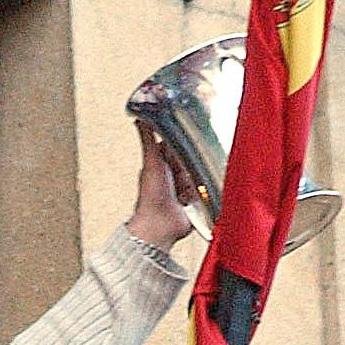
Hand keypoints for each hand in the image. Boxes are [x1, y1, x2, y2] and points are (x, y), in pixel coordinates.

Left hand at [124, 121, 197, 250]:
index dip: (181, 151)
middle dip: (189, 169)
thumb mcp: (151, 161)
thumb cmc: (151, 197)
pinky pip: (205, 192)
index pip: (179, 148)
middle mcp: (173, 176)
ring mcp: (184, 189)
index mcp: (162, 165)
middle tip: (179, 179)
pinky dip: (200, 195)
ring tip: (182, 193)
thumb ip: (148, 140)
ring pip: (199, 177)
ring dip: (194, 184)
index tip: (179, 157)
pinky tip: (189, 201)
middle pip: (191, 162)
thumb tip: (139, 119)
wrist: (160, 225)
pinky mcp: (194, 201)